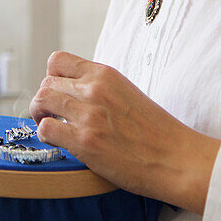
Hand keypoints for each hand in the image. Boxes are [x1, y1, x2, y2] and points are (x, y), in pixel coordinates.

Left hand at [30, 50, 220, 213]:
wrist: (179, 160)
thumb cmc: (157, 133)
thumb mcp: (127, 93)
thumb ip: (100, 89)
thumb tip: (72, 92)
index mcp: (105, 74)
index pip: (57, 60)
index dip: (51, 77)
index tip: (58, 92)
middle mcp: (94, 89)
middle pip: (46, 83)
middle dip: (45, 100)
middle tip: (53, 115)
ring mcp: (89, 114)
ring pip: (41, 100)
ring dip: (41, 115)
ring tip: (52, 126)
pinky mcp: (85, 141)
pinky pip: (45, 129)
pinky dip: (46, 135)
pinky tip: (59, 142)